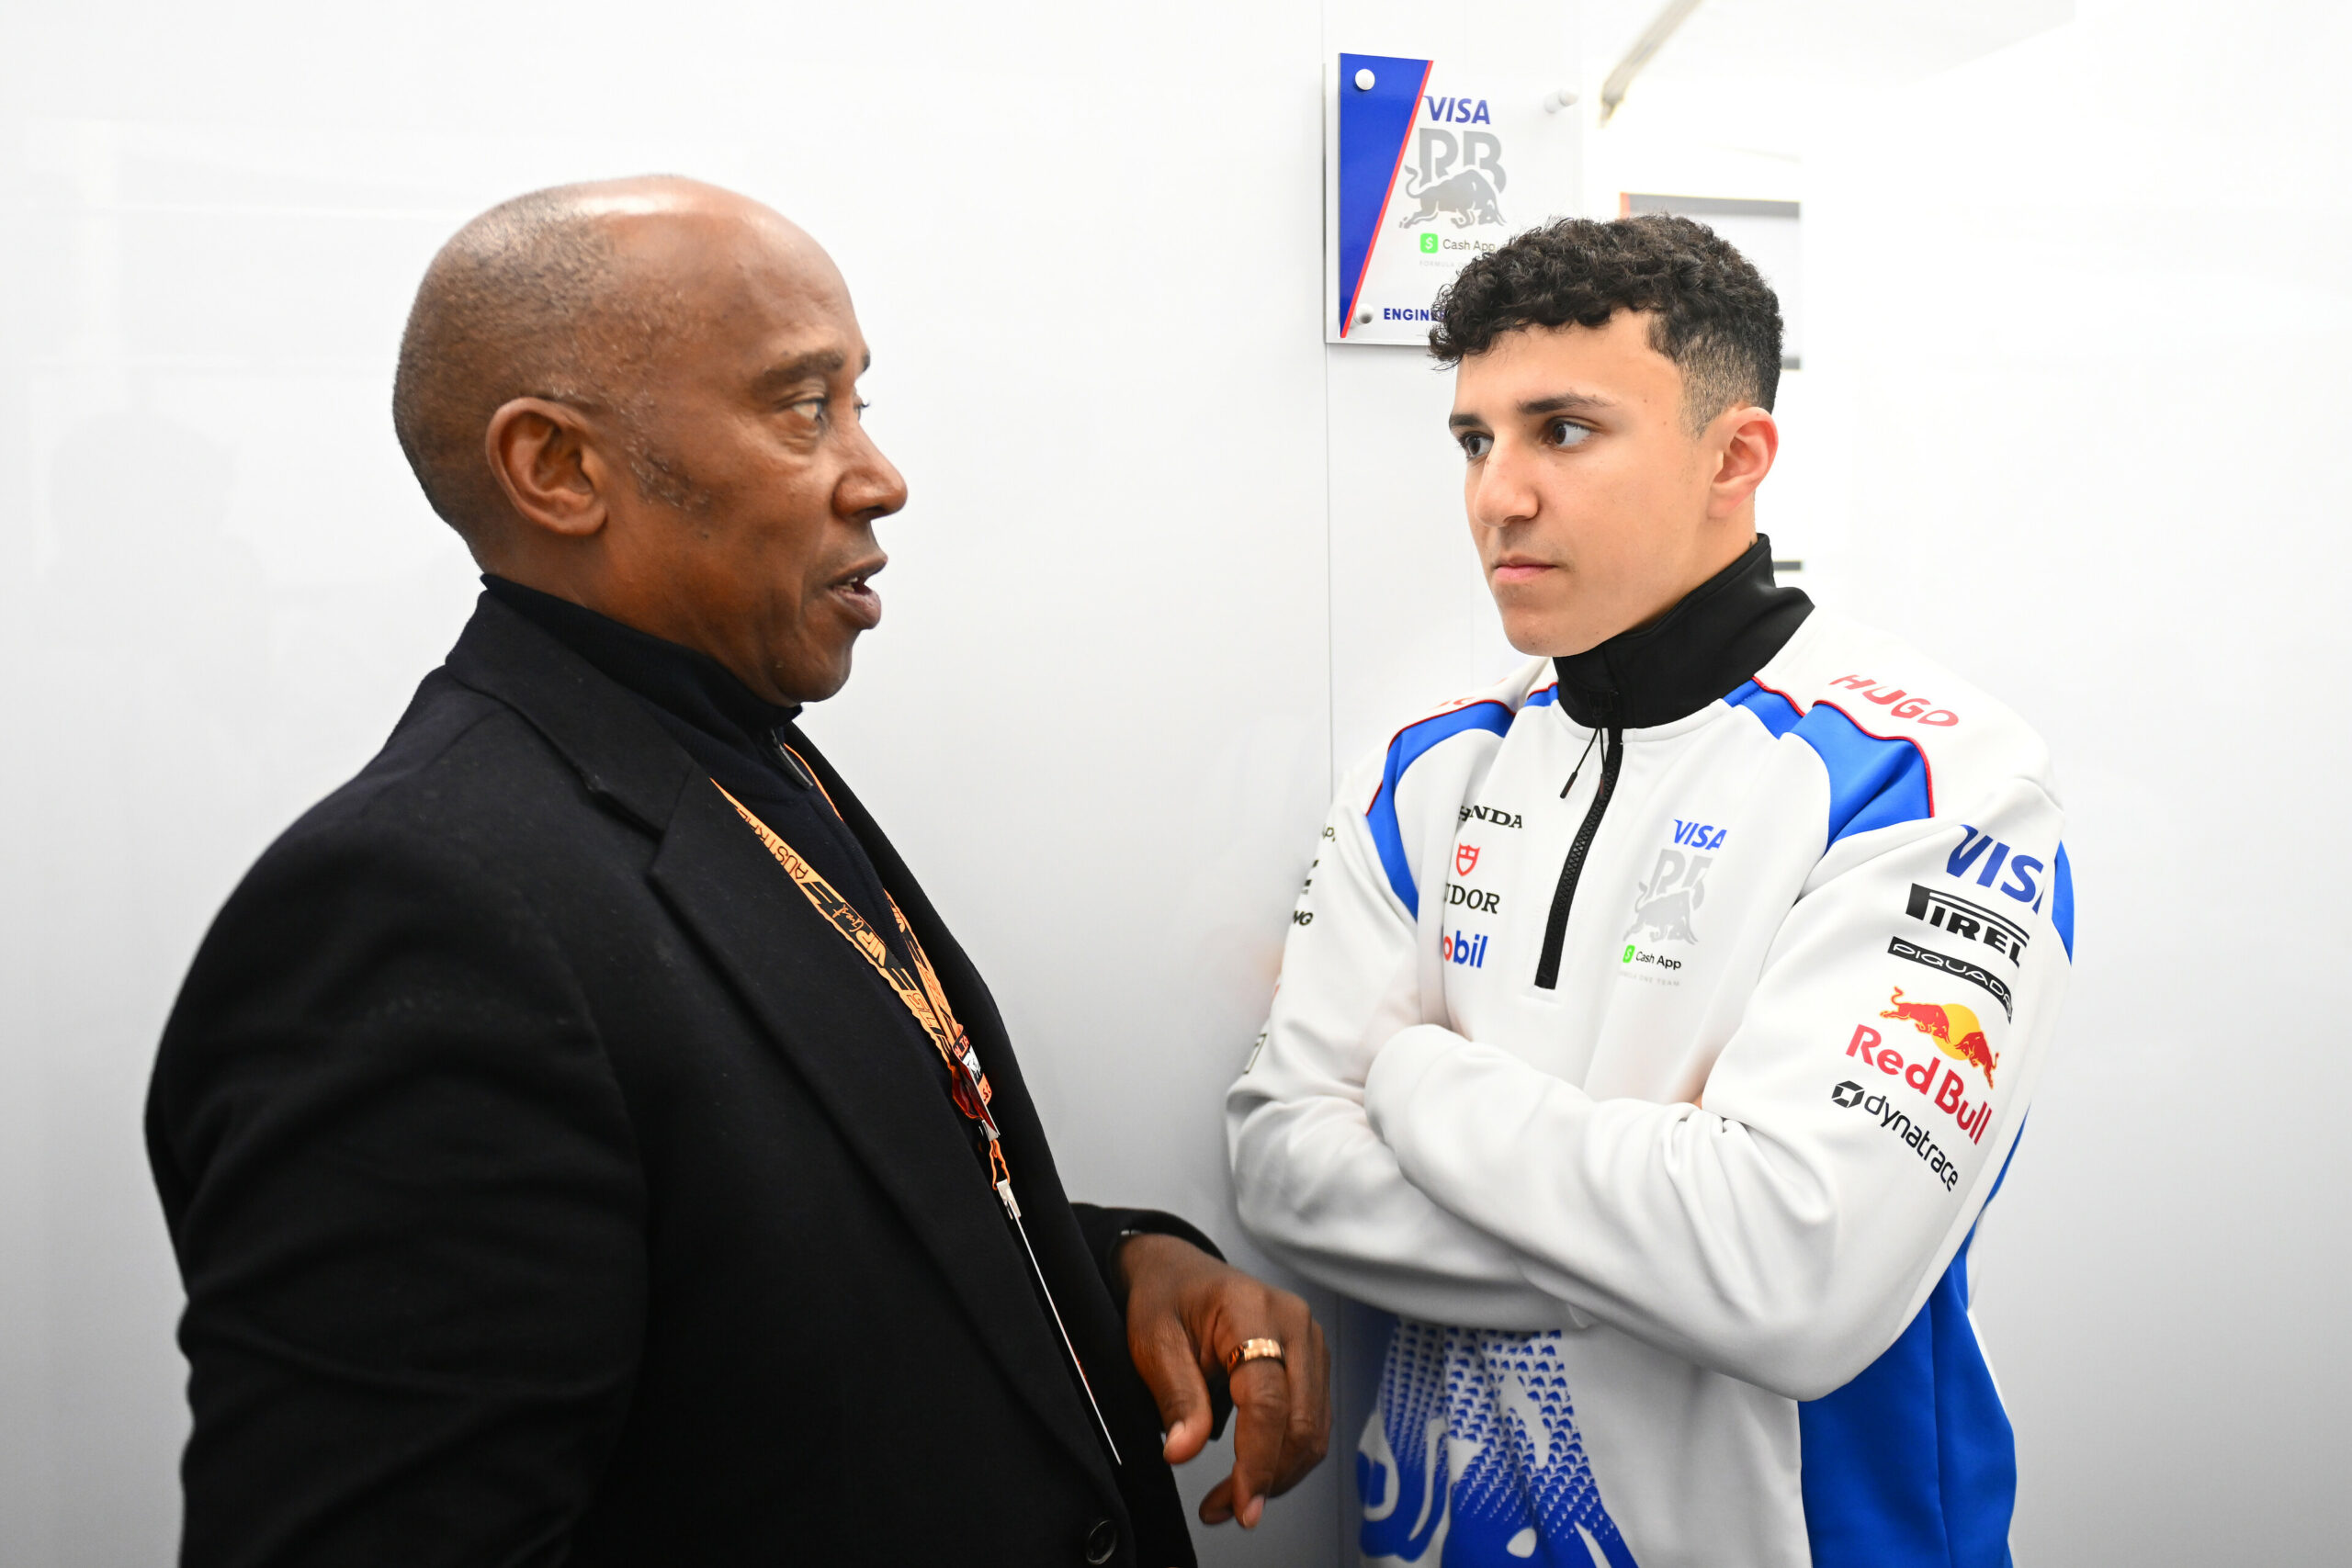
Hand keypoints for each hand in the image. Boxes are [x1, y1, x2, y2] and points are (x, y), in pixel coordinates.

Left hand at [1115, 1233, 1329, 1528]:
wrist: (1179, 1271)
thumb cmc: (1166, 1298)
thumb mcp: (1154, 1341)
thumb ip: (1175, 1395)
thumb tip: (1183, 1450)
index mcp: (1253, 1309)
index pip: (1267, 1398)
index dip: (1257, 1459)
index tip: (1241, 1502)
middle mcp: (1295, 1323)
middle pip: (1301, 1420)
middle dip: (1269, 1477)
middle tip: (1227, 1510)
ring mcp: (1310, 1342)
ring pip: (1313, 1429)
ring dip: (1279, 1474)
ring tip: (1232, 1499)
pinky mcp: (1312, 1363)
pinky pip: (1312, 1422)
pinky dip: (1286, 1456)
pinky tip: (1253, 1473)